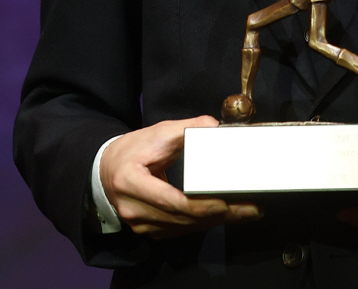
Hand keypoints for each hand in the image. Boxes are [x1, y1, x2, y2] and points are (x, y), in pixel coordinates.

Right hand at [100, 116, 261, 238]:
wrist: (107, 170)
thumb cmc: (134, 149)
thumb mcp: (157, 133)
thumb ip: (187, 129)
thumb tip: (216, 127)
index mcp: (131, 182)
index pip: (169, 200)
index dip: (198, 205)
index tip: (225, 202)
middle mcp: (133, 209)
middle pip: (181, 218)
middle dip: (219, 214)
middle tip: (250, 208)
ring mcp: (140, 224)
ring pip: (184, 227)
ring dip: (217, 221)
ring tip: (247, 211)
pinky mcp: (149, 230)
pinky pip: (180, 229)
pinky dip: (204, 223)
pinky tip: (226, 216)